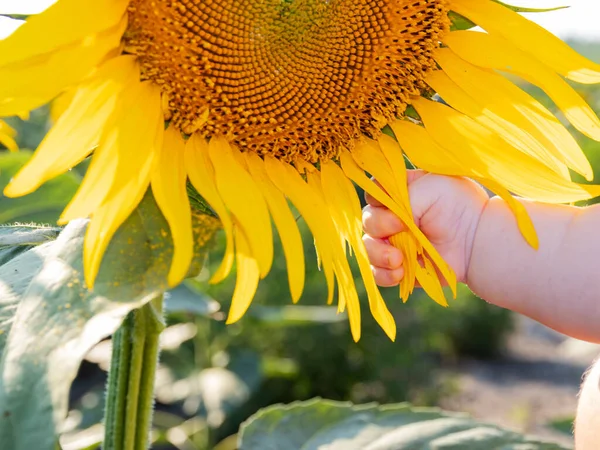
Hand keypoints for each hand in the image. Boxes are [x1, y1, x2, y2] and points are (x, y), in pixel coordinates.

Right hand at [362, 171, 488, 286]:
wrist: (479, 242)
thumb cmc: (459, 206)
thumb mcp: (431, 186)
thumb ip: (400, 195)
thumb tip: (385, 216)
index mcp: (399, 193)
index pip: (373, 193)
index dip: (377, 199)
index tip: (392, 205)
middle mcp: (393, 217)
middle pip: (367, 221)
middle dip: (378, 226)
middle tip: (400, 228)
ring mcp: (394, 243)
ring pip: (368, 248)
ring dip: (377, 253)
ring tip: (397, 259)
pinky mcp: (399, 267)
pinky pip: (377, 273)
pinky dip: (383, 274)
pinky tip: (399, 272)